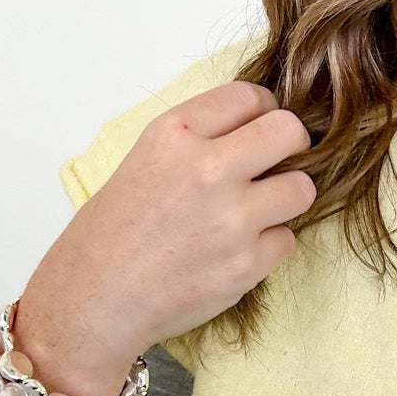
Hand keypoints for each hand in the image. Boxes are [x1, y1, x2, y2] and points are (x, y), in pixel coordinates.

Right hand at [14, 79, 316, 395]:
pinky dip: (268, 247)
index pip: (249, 96)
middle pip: (289, 131)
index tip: (259, 128)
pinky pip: (286, 240)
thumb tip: (249, 132)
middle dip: (291, 146)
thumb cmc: (110, 235)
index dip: (262, 111)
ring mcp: (232, 218)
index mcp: (175, 135)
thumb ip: (196, 142)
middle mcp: (207, 169)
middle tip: (278, 164)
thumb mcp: (142, 161)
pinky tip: (235, 252)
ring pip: (302, 189)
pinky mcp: (247, 263)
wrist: (95, 300)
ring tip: (256, 213)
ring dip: (286, 199)